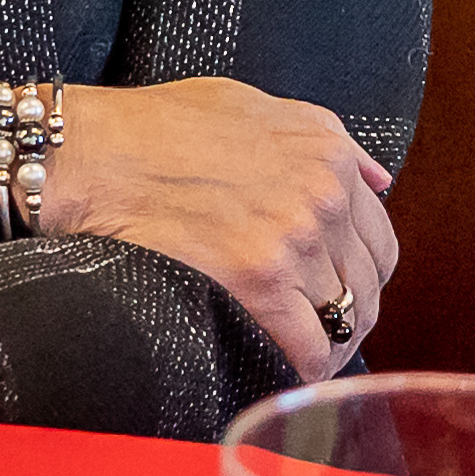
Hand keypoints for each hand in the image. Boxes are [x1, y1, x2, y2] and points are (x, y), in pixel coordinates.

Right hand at [35, 76, 395, 377]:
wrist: (95, 154)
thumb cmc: (159, 127)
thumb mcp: (257, 106)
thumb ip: (325, 138)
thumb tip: (376, 179)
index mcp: (329, 157)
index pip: (379, 242)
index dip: (362, 277)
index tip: (341, 294)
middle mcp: (323, 198)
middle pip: (366, 286)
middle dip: (349, 315)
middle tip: (323, 334)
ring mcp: (293, 240)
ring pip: (343, 320)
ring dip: (328, 344)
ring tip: (303, 357)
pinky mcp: (257, 280)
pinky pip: (307, 346)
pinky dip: (305, 367)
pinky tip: (287, 369)